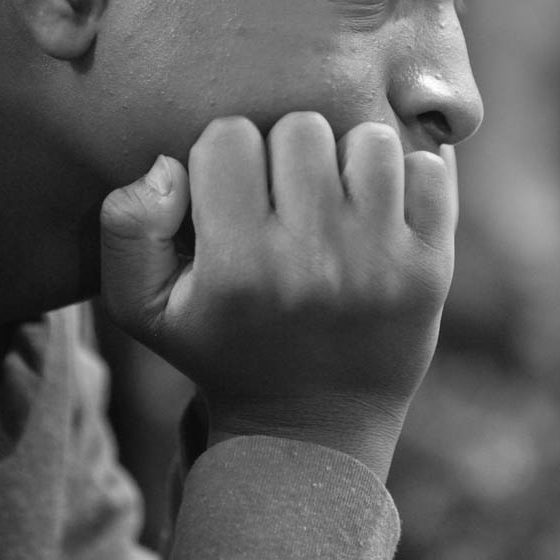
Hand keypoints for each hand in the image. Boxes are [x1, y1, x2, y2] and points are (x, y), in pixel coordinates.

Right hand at [100, 113, 455, 479]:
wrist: (312, 431)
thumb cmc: (223, 349)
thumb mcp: (143, 307)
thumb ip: (128, 226)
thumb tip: (169, 165)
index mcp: (238, 267)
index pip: (230, 137)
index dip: (226, 156)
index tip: (235, 194)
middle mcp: (312, 261)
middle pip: (302, 128)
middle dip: (287, 153)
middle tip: (287, 197)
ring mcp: (380, 264)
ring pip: (369, 140)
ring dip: (348, 161)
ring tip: (335, 200)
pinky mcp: (431, 269)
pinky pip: (431, 171)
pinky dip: (409, 179)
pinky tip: (381, 213)